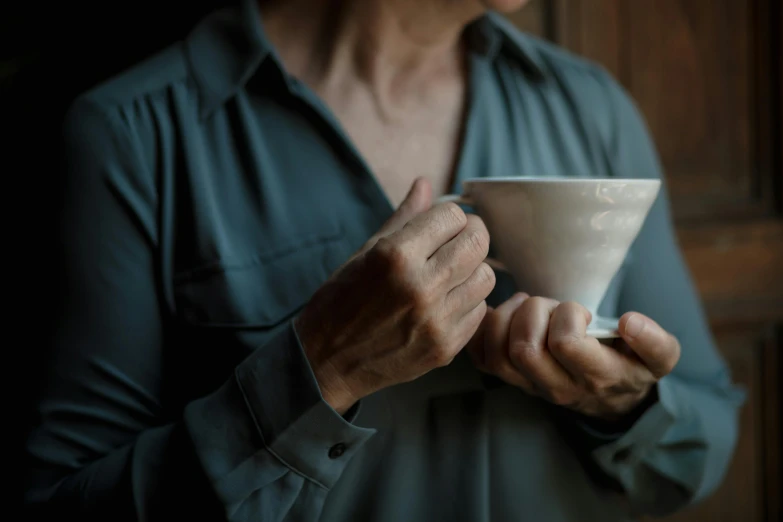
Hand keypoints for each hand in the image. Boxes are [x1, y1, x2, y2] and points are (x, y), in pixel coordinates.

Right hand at [296, 178, 495, 413]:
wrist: (325, 362)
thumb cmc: (340, 302)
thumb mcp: (365, 253)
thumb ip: (403, 218)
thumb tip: (426, 183)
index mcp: (395, 255)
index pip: (453, 215)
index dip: (448, 217)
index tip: (439, 226)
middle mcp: (420, 286)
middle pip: (478, 242)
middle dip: (470, 235)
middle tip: (455, 243)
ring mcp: (436, 320)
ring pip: (486, 276)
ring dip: (472, 270)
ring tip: (450, 275)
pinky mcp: (445, 347)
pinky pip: (480, 310)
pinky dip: (468, 302)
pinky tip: (445, 303)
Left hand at [467, 294, 680, 420]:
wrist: (610, 399)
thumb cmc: (630, 365)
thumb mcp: (659, 358)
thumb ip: (654, 342)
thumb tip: (630, 322)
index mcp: (596, 376)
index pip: (566, 344)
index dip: (569, 316)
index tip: (583, 312)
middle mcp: (558, 386)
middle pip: (525, 348)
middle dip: (534, 313)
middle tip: (549, 304)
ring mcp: (528, 385)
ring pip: (497, 353)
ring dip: (506, 318)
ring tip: (527, 306)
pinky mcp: (508, 378)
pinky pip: (481, 357)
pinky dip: (484, 330)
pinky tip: (504, 314)